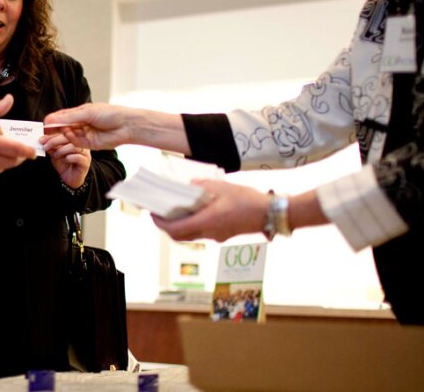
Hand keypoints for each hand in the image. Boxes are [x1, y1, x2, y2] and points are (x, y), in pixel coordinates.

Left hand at [40, 132, 90, 189]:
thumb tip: (42, 139)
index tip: (42, 138)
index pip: (64, 132)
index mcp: (74, 138)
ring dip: (62, 150)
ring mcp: (85, 152)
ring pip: (74, 146)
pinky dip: (69, 158)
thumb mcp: (54, 153)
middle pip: (69, 137)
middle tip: (46, 146)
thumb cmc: (63, 164)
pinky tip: (66, 160)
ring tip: (56, 155)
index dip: (53, 133)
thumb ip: (50, 146)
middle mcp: (81, 143)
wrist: (70, 179)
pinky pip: (78, 157)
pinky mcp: (86, 162)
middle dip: (55, 141)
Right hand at [43, 103, 133, 149]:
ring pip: (67, 136)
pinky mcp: (88, 144)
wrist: (126, 126)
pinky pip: (75, 143)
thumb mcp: (87, 113)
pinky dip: (70, 139)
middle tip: (43, 134)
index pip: (61, 117)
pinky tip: (68, 134)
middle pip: (62, 128)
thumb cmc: (109, 114)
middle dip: (53, 131)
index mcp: (80, 113)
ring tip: (51, 136)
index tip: (44, 124)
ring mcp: (84, 134)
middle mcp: (80, 124)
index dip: (52, 121)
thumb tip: (50, 119)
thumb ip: (68, 118)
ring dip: (59, 137)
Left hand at [150, 179, 267, 241]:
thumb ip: (202, 186)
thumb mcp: (223, 187)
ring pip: (190, 235)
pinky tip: (195, 210)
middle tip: (160, 212)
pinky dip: (192, 224)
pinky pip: (202, 232)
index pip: (175, 229)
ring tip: (175, 209)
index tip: (153, 213)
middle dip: (167, 226)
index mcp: (207, 222)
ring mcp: (216, 236)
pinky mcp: (223, 235)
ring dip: (179, 226)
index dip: (160, 223)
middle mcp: (209, 233)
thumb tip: (189, 185)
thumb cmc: (248, 200)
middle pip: (180, 236)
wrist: (271, 214)